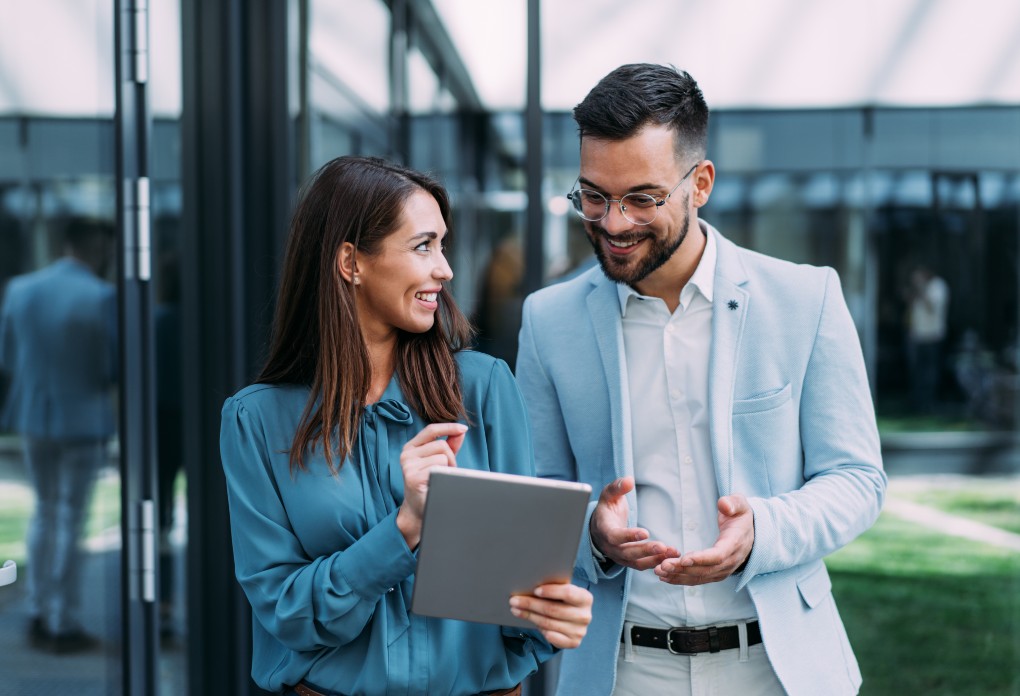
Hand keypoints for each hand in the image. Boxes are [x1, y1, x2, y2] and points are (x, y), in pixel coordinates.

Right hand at [395, 422, 466, 547]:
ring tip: (441, 479)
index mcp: (411, 447)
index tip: (463, 428)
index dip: (448, 427)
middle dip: (451, 458)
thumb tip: (461, 431)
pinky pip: (439, 468)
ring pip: (442, 457)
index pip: (431, 430)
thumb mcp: (439, 461)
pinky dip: (444, 475)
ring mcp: (408, 466)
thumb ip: (450, 445)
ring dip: (448, 468)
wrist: (418, 509)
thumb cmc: (430, 483)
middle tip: (446, 472)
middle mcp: (407, 454)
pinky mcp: (413, 477)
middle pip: (441, 445)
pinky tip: (436, 483)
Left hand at [509, 582, 592, 648]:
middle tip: (514, 600)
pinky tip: (530, 622)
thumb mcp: (563, 591)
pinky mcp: (573, 643)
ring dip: (529, 616)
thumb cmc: (563, 601)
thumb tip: (528, 584)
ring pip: (548, 623)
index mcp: (585, 598)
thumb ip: (553, 588)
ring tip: (516, 610)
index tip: (535, 590)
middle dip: (531, 604)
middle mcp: (585, 615)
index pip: (568, 593)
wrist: (573, 620)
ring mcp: (580, 631)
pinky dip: (539, 629)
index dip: (551, 591)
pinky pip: (551, 636)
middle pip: (553, 609)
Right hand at [590, 477, 677, 569]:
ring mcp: (619, 556)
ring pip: (636, 562)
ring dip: (655, 559)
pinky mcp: (628, 561)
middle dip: (645, 551)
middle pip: (627, 553)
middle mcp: (610, 547)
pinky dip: (656, 562)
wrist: (599, 527)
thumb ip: (617, 487)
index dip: (629, 536)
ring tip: (672, 553)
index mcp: (604, 530)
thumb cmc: (606, 508)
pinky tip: (670, 556)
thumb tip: (628, 480)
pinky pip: (642, 565)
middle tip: (663, 546)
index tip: (645, 532)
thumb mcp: (608, 495)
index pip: (614, 536)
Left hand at [654, 495, 753, 584]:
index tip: (683, 558)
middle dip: (683, 569)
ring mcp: (723, 570)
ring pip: (700, 577)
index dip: (701, 558)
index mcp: (735, 544)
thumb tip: (723, 504)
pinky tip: (666, 577)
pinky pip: (699, 579)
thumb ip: (733, 503)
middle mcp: (730, 561)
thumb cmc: (741, 516)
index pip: (718, 556)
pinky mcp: (716, 573)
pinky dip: (682, 580)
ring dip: (679, 576)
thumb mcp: (740, 504)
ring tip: (659, 572)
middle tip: (662, 566)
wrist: (750, 532)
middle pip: (706, 570)